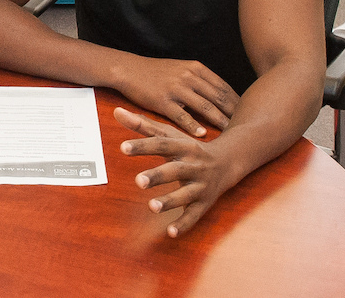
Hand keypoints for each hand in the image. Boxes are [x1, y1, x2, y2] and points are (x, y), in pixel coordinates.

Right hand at [114, 54, 238, 136]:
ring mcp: (176, 89)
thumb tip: (219, 93)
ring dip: (220, 121)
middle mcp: (188, 77)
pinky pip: (182, 115)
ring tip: (231, 132)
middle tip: (247, 125)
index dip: (237, 100)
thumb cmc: (155, 72)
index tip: (248, 112)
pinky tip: (203, 135)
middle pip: (218, 97)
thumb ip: (199, 79)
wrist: (129, 69)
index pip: (223, 86)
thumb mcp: (181, 68)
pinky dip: (194, 126)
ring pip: (204, 107)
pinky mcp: (163, 101)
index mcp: (196, 68)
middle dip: (234, 112)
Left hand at [115, 107, 237, 237]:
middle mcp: (193, 165)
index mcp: (183, 146)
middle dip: (157, 176)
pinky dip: (183, 224)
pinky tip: (170, 233)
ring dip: (169, 201)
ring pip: (185, 195)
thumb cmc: (189, 147)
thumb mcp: (169, 135)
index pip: (161, 144)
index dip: (142, 145)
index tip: (123, 147)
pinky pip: (194, 215)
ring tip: (152, 207)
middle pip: (175, 170)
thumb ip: (142, 125)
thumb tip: (117, 111)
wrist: (228, 161)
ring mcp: (200, 185)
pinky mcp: (204, 203)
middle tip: (137, 181)